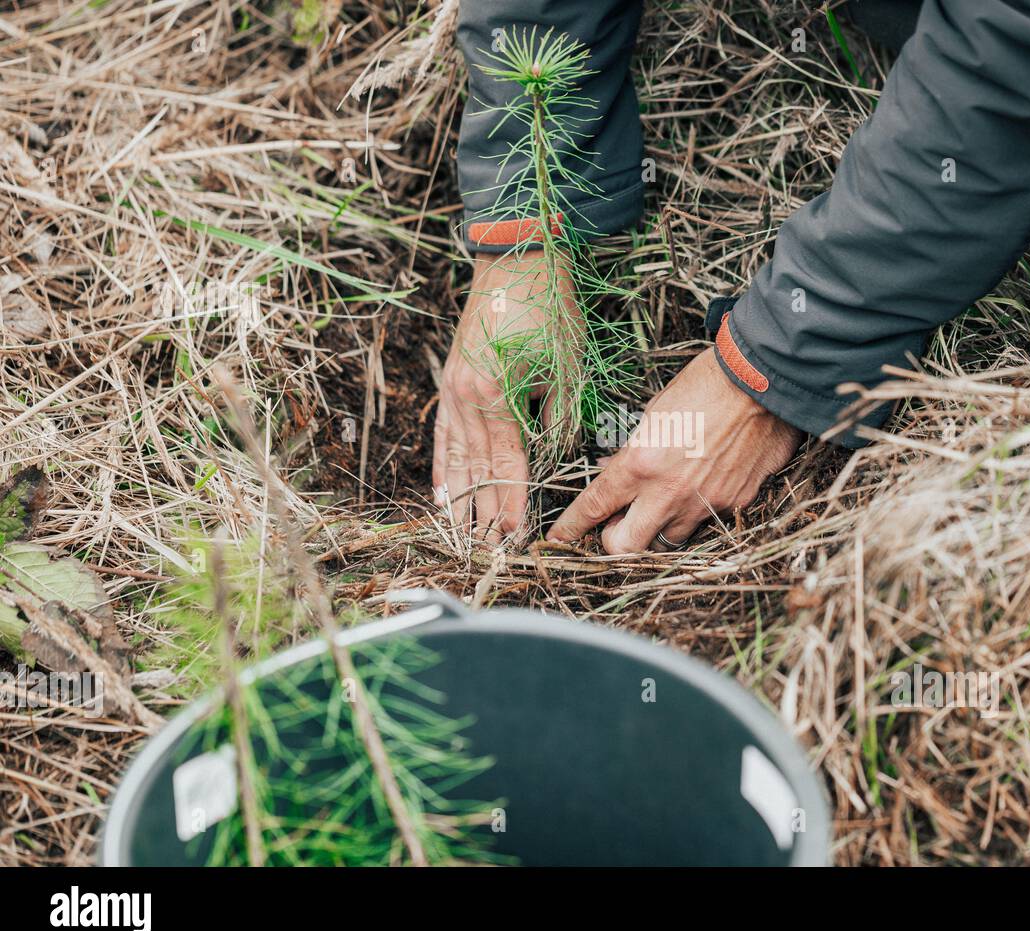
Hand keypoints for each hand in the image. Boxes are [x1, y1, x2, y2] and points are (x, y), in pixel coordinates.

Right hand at [432, 250, 575, 542]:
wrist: (515, 258)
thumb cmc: (548, 308)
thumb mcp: (567, 366)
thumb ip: (560, 419)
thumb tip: (556, 458)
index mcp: (495, 396)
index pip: (507, 465)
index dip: (513, 505)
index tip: (517, 538)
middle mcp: (465, 398)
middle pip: (476, 470)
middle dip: (484, 515)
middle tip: (490, 553)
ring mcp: (452, 390)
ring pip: (453, 458)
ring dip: (458, 501)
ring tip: (460, 538)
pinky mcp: (450, 381)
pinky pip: (443, 436)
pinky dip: (443, 468)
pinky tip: (442, 495)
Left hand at [547, 349, 802, 553]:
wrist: (763, 381)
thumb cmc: (705, 385)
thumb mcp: (654, 413)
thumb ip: (634, 452)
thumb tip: (618, 471)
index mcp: (640, 463)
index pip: (593, 507)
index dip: (570, 528)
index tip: (557, 538)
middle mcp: (668, 492)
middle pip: (625, 548)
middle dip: (614, 542)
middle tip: (617, 526)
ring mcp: (704, 503)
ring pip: (668, 540)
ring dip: (659, 528)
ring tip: (665, 503)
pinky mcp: (736, 503)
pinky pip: (709, 521)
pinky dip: (700, 510)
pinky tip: (706, 485)